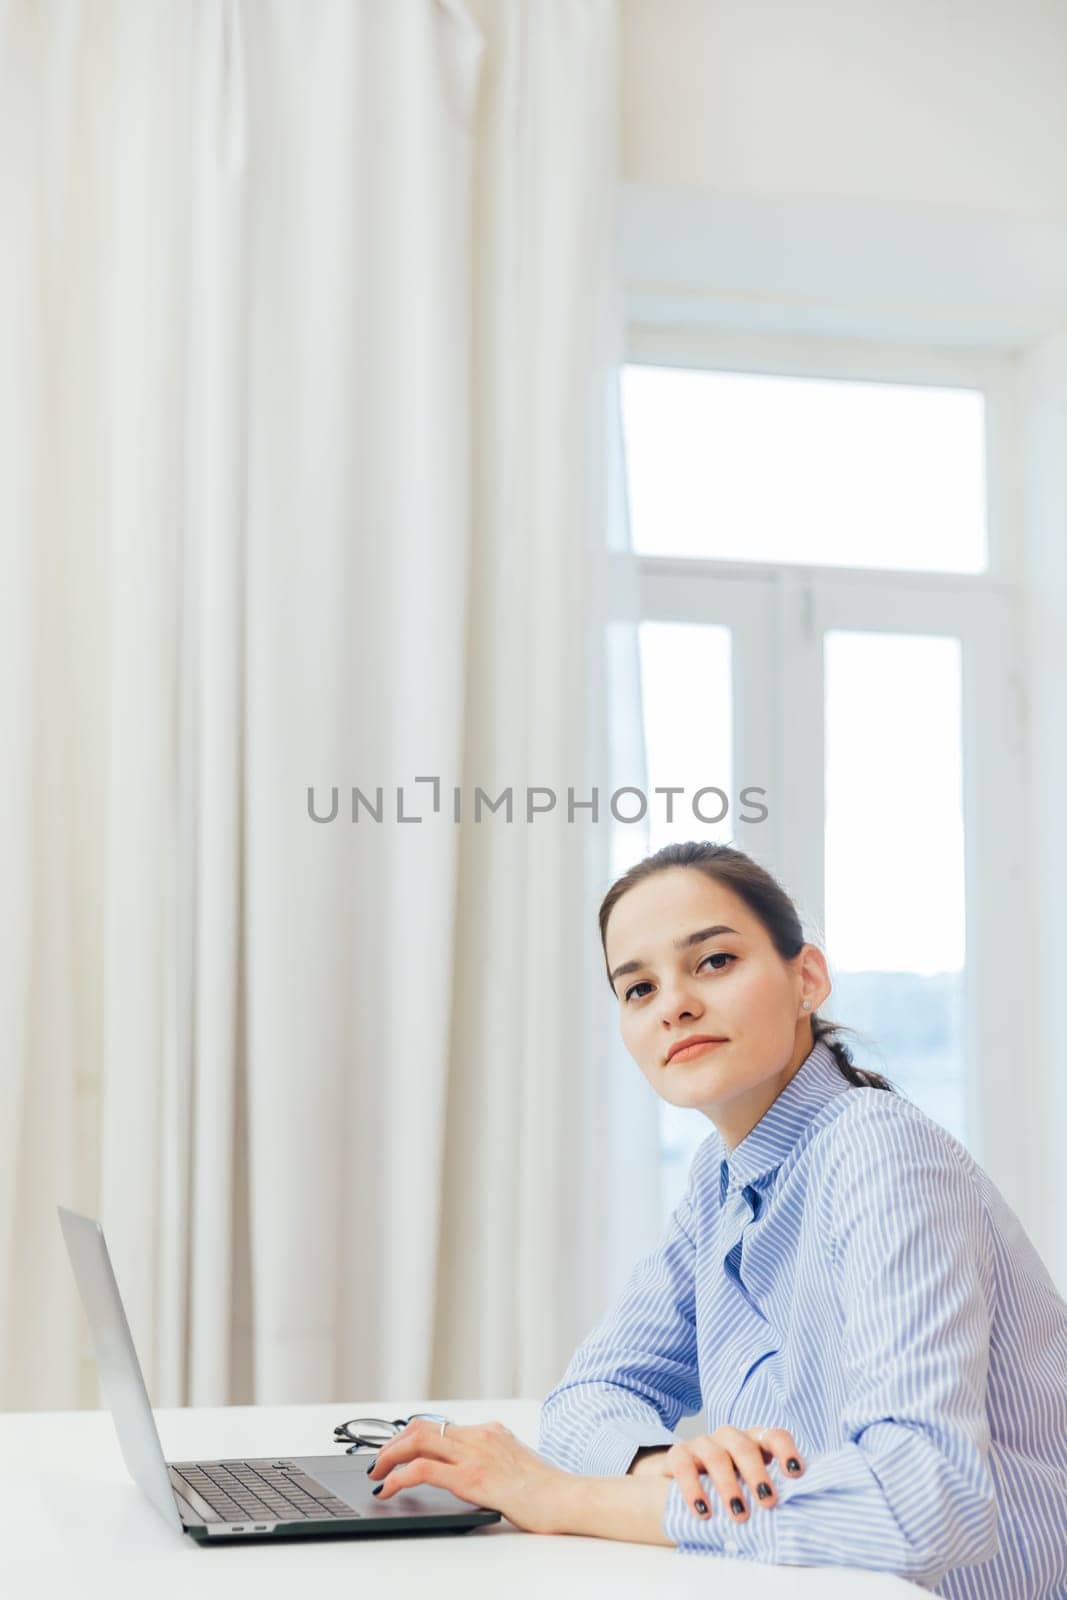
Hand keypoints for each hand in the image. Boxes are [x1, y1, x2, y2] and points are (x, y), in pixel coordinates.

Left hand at [366, 1417, 569, 1534]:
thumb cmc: (547, 1491)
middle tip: (378, 1462)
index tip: (397, 1452)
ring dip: (389, 1456)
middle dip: (393, 1444)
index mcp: (490, 1431)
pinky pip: (423, 1470)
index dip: (411, 1438)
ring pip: (418, 1442)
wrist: (566, 1499)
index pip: (440, 1426)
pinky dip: (398, 1477)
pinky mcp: (472, 1478)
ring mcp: (475, 1454)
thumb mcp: (516, 1465)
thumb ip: (493, 1461)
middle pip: (423, 1428)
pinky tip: (388, 1489)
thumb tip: (475, 1472)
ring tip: (376, 1474)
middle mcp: (480, 1435)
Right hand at [633, 1426, 804, 1523]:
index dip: (786, 1451)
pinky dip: (694, 1489)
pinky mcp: (678, 1454)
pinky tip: (703, 1511)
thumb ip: (766, 1494)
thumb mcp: (748, 1488)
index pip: (774, 1436)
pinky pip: (684, 1467)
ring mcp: (702, 1443)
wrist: (678, 1485)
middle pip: (745, 1447)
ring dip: (729, 1486)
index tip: (796, 1473)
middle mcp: (729, 1438)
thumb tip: (795, 1520)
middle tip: (768, 1502)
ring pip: (717, 1456)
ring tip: (739, 1514)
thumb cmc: (726, 1489)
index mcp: (753, 1442)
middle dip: (758, 1474)